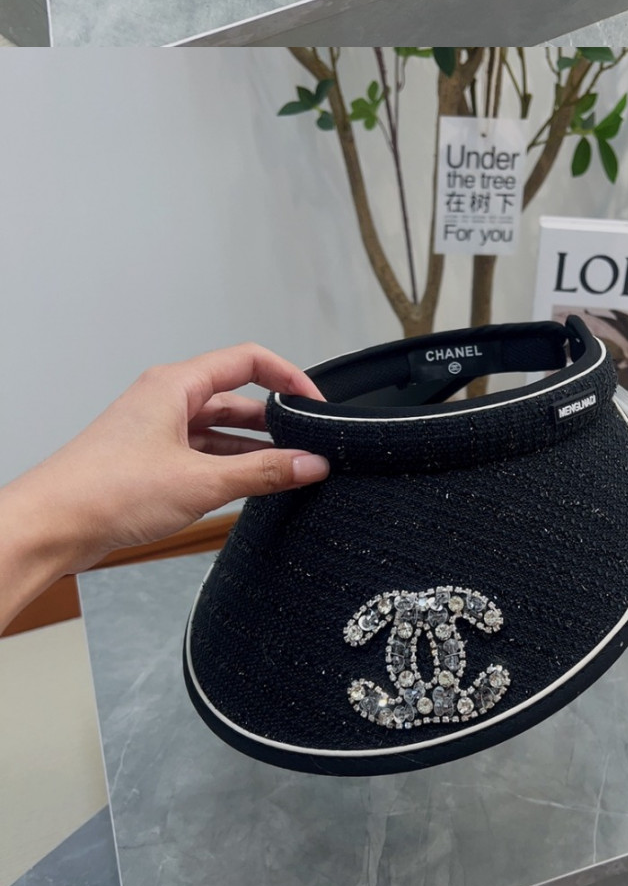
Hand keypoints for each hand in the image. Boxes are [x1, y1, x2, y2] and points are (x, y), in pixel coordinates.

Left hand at [0, 349, 327, 616]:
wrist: (54, 525)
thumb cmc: (105, 490)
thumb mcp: (200, 482)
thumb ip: (261, 473)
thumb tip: (308, 464)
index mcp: (175, 386)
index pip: (247, 361)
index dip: (287, 377)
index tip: (315, 403)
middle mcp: (165, 401)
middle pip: (234, 398)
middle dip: (273, 423)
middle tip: (307, 446)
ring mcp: (156, 432)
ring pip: (217, 432)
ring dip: (250, 451)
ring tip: (286, 472)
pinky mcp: (149, 463)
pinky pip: (199, 456)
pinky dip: (226, 469)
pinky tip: (247, 489)